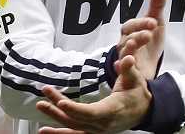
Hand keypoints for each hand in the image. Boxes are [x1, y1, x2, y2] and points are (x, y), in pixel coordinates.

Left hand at [36, 53, 150, 133]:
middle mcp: (103, 124)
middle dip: (58, 106)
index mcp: (113, 110)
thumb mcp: (135, 79)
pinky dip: (58, 133)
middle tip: (45, 90)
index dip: (75, 109)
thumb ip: (129, 69)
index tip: (60, 102)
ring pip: (72, 126)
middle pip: (76, 118)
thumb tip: (127, 58)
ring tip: (40, 106)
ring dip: (54, 117)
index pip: (91, 112)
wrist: (144, 111)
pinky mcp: (94, 132)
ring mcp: (98, 131)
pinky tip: (43, 131)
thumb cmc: (137, 93)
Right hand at [117, 0, 166, 79]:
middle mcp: (124, 42)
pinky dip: (120, 67)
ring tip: (134, 47)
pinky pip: (121, 70)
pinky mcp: (127, 72)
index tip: (154, 22)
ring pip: (124, 53)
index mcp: (130, 29)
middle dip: (137, 35)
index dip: (142, 23)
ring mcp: (125, 57)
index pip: (133, 24)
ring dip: (129, 50)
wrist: (149, 64)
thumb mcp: (156, 21)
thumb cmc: (150, 40)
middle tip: (149, 34)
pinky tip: (121, 66)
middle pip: (127, 38)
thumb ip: (157, 4)